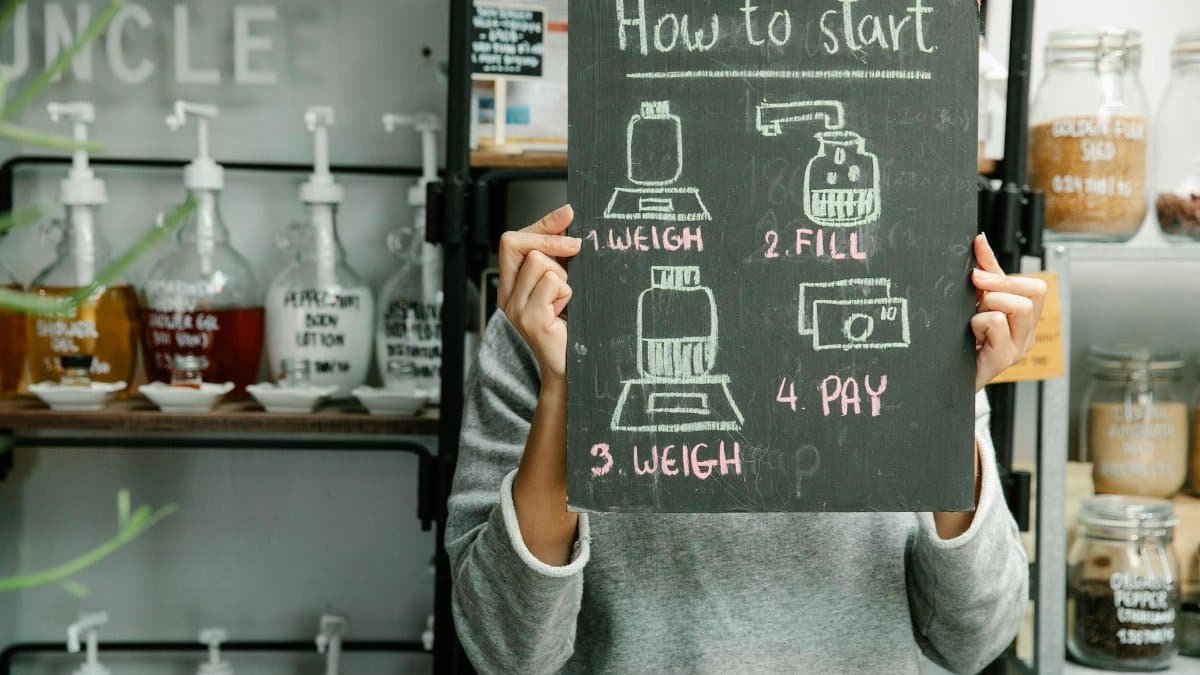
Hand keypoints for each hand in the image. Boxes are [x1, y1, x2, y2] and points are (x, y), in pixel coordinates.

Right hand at [498, 205, 581, 380]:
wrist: (570, 367)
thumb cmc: (569, 326)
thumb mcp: (562, 282)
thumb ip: (559, 253)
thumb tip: (567, 216)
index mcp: (511, 284)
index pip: (513, 240)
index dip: (541, 224)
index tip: (568, 214)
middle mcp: (506, 295)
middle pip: (515, 243)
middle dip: (550, 241)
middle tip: (576, 250)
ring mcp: (515, 308)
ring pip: (539, 262)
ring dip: (563, 276)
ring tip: (565, 299)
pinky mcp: (530, 319)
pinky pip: (553, 283)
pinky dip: (568, 293)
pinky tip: (565, 311)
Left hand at [970, 234, 1047, 391]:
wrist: (944, 379)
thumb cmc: (962, 342)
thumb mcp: (975, 303)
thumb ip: (983, 273)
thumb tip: (980, 239)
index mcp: (1024, 320)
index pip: (1036, 286)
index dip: (1006, 273)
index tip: (976, 272)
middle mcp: (1026, 334)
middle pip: (1035, 292)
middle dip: (1001, 284)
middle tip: (975, 290)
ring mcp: (1018, 348)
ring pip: (1021, 307)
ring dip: (991, 303)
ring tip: (974, 318)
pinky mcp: (1003, 359)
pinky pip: (997, 324)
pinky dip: (980, 321)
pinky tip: (970, 334)